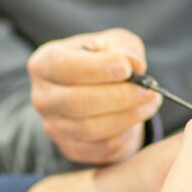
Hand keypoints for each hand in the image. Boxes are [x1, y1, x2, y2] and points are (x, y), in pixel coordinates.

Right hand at [27, 28, 161, 164]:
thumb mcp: (114, 43)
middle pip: (77, 101)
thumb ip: (124, 49)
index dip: (96, 69)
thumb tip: (135, 65)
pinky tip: (138, 116)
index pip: (63, 67)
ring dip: (127, 116)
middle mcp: (42, 97)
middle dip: (118, 96)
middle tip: (148, 90)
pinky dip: (125, 134)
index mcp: (45, 62)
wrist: (101, 92)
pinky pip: (101, 148)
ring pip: (91, 128)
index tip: (126, 69)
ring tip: (150, 101)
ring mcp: (53, 126)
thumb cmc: (104, 61)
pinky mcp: (70, 149)